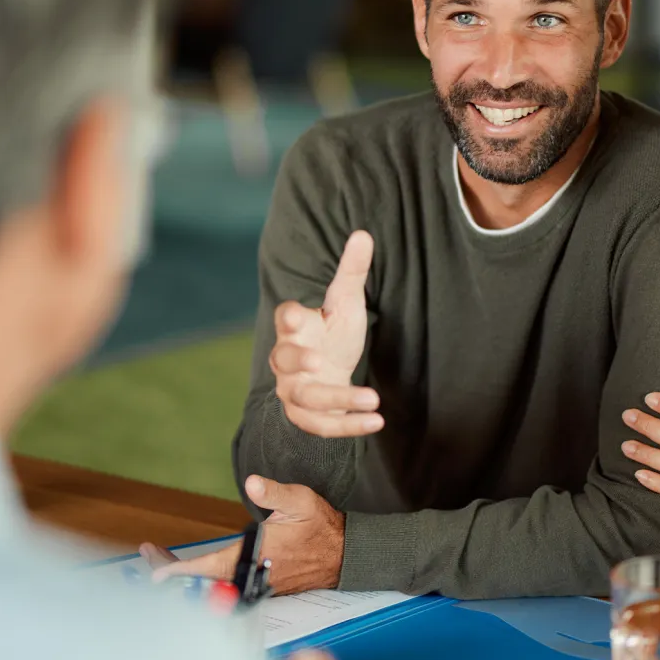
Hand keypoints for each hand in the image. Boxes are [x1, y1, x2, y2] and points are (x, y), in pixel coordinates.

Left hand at [148, 476, 344, 594]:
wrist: (345, 553)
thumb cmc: (322, 527)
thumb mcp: (300, 501)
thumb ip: (274, 493)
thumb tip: (253, 483)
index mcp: (256, 554)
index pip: (210, 567)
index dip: (181, 571)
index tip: (156, 575)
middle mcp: (252, 572)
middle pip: (204, 578)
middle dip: (173, 568)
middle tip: (149, 555)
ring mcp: (256, 580)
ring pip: (214, 582)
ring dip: (187, 572)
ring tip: (162, 559)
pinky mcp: (260, 582)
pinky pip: (226, 583)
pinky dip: (205, 575)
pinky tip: (194, 566)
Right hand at [272, 231, 382, 437]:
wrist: (329, 372)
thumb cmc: (334, 332)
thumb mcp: (346, 302)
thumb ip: (352, 271)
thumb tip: (363, 233)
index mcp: (296, 327)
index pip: (285, 319)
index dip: (288, 319)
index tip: (296, 318)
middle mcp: (287, 359)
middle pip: (282, 360)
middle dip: (298, 362)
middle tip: (317, 361)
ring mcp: (293, 389)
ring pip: (305, 397)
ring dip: (338, 400)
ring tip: (372, 399)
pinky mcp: (306, 415)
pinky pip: (321, 425)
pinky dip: (348, 425)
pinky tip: (376, 422)